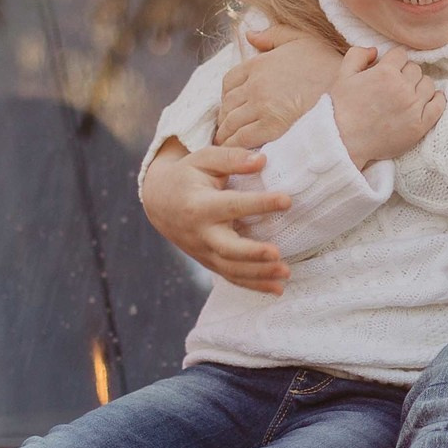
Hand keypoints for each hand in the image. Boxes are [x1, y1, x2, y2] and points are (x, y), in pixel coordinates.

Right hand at [139, 143, 290, 294]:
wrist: (160, 202)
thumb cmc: (187, 176)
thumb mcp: (203, 159)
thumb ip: (231, 158)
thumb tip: (262, 161)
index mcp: (199, 205)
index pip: (232, 205)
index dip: (259, 203)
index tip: (287, 200)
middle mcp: (201, 233)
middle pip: (227, 248)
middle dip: (252, 253)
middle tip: (277, 252)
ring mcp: (204, 251)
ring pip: (231, 269)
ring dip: (259, 274)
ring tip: (286, 273)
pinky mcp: (210, 262)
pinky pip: (232, 277)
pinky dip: (254, 286)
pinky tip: (278, 289)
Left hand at [218, 24, 346, 150]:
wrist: (350, 92)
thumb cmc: (329, 65)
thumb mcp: (303, 40)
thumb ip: (274, 35)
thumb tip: (250, 35)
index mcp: (260, 63)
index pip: (229, 81)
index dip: (228, 96)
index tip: (233, 107)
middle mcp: (256, 84)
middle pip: (227, 104)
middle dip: (226, 118)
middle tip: (230, 128)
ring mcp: (262, 105)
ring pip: (230, 123)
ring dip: (227, 134)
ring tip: (231, 143)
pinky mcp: (271, 127)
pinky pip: (241, 138)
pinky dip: (235, 145)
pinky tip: (239, 151)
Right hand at [329, 45, 444, 166]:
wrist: (343, 142)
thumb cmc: (340, 109)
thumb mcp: (342, 75)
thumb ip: (357, 55)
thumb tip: (376, 50)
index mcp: (385, 72)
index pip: (401, 54)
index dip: (393, 61)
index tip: (389, 70)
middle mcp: (403, 87)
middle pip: (415, 69)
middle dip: (405, 73)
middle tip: (395, 85)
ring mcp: (413, 107)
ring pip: (428, 84)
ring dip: (419, 86)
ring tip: (408, 94)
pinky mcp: (420, 125)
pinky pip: (439, 105)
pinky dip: (438, 99)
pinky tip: (430, 100)